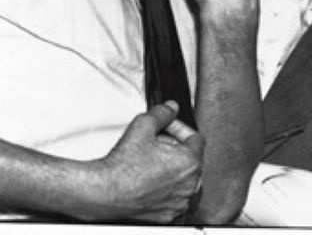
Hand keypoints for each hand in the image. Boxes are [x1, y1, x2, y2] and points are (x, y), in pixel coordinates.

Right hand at [93, 101, 203, 222]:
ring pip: (183, 178)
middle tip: (156, 142)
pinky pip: (174, 196)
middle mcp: (189, 185)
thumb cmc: (122, 166)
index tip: (168, 126)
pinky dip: (166, 186)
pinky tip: (150, 178)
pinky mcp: (167, 215)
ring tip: (152, 160)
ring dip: (172, 167)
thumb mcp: (143, 125)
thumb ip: (162, 113)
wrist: (104, 192)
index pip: (195, 138)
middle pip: (190, 158)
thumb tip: (171, 108)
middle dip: (175, 147)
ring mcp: (179, 202)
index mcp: (189, 162)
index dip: (180, 128)